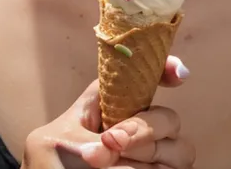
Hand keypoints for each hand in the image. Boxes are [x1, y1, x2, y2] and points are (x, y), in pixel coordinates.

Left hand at [21, 56, 193, 168]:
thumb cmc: (52, 164)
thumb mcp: (60, 136)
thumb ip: (90, 130)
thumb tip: (113, 140)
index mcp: (119, 106)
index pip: (151, 80)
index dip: (167, 71)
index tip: (178, 74)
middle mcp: (145, 131)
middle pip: (169, 119)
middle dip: (144, 128)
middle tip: (112, 141)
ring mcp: (156, 160)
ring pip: (177, 151)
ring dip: (140, 156)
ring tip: (105, 166)